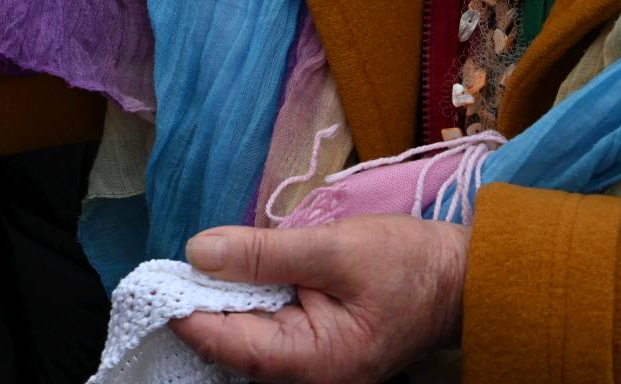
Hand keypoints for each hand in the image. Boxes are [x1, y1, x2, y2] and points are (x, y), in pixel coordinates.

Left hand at [170, 216, 469, 383]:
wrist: (460, 277)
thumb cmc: (406, 263)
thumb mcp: (332, 248)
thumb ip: (263, 253)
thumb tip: (198, 253)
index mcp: (315, 361)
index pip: (230, 345)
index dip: (189, 313)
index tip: (160, 277)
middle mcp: (310, 376)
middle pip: (233, 348)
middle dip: (200, 309)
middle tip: (172, 267)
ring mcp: (313, 366)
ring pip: (246, 341)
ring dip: (220, 306)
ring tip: (197, 269)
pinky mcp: (315, 349)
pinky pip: (265, 333)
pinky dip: (244, 306)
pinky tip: (231, 279)